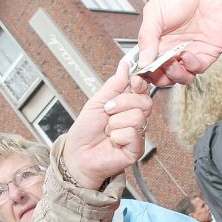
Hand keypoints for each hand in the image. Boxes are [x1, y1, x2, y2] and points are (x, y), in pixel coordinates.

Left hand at [62, 61, 151, 188]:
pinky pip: (133, 134)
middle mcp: (134, 118)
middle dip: (122, 103)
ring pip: (137, 117)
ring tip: (108, 130)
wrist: (77, 155)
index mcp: (127, 105)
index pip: (142, 89)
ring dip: (116, 122)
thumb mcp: (97, 102)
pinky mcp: (137, 149)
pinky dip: (117, 136)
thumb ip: (113, 85)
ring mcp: (137, 134)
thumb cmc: (85, 132)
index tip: (133, 81)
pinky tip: (112, 141)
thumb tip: (124, 66)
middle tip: (108, 111)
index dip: (139, 83)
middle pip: (144, 101)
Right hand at [135, 0, 221, 85]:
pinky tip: (186, 54)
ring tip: (171, 64)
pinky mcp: (208, 51)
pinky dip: (191, 66)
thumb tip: (142, 61)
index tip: (141, 73)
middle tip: (157, 70)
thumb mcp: (154, 14)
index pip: (150, 63)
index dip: (145, 71)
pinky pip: (198, 68)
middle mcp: (175, 47)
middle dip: (159, 77)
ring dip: (175, 75)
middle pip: (164, 74)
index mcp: (159, 39)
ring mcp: (192, 50)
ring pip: (182, 76)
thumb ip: (147, 38)